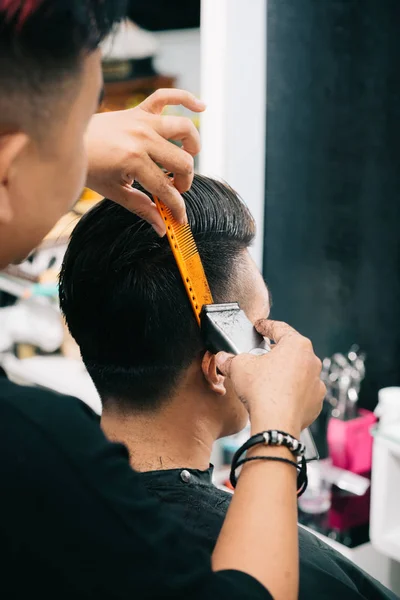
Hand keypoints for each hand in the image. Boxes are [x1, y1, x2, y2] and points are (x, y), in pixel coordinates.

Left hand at [85, 89, 205, 235]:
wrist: (67, 140)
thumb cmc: (89, 167)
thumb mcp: (114, 192)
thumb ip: (142, 208)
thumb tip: (162, 227)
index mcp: (133, 160)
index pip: (166, 188)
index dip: (177, 207)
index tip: (180, 219)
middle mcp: (141, 137)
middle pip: (182, 161)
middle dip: (184, 181)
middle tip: (174, 189)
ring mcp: (141, 120)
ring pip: (183, 128)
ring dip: (192, 146)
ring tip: (187, 158)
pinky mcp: (139, 109)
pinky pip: (166, 96)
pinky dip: (186, 97)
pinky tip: (201, 106)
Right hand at [216, 320, 324, 436]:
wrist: (276, 424)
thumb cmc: (262, 391)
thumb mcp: (238, 367)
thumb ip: (230, 358)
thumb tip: (222, 358)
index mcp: (296, 345)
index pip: (279, 328)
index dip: (265, 326)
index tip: (260, 326)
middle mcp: (311, 361)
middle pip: (291, 350)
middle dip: (275, 352)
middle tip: (259, 356)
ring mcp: (316, 383)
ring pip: (298, 372)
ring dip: (284, 373)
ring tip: (266, 380)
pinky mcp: (315, 402)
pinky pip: (301, 392)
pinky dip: (290, 392)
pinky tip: (276, 397)